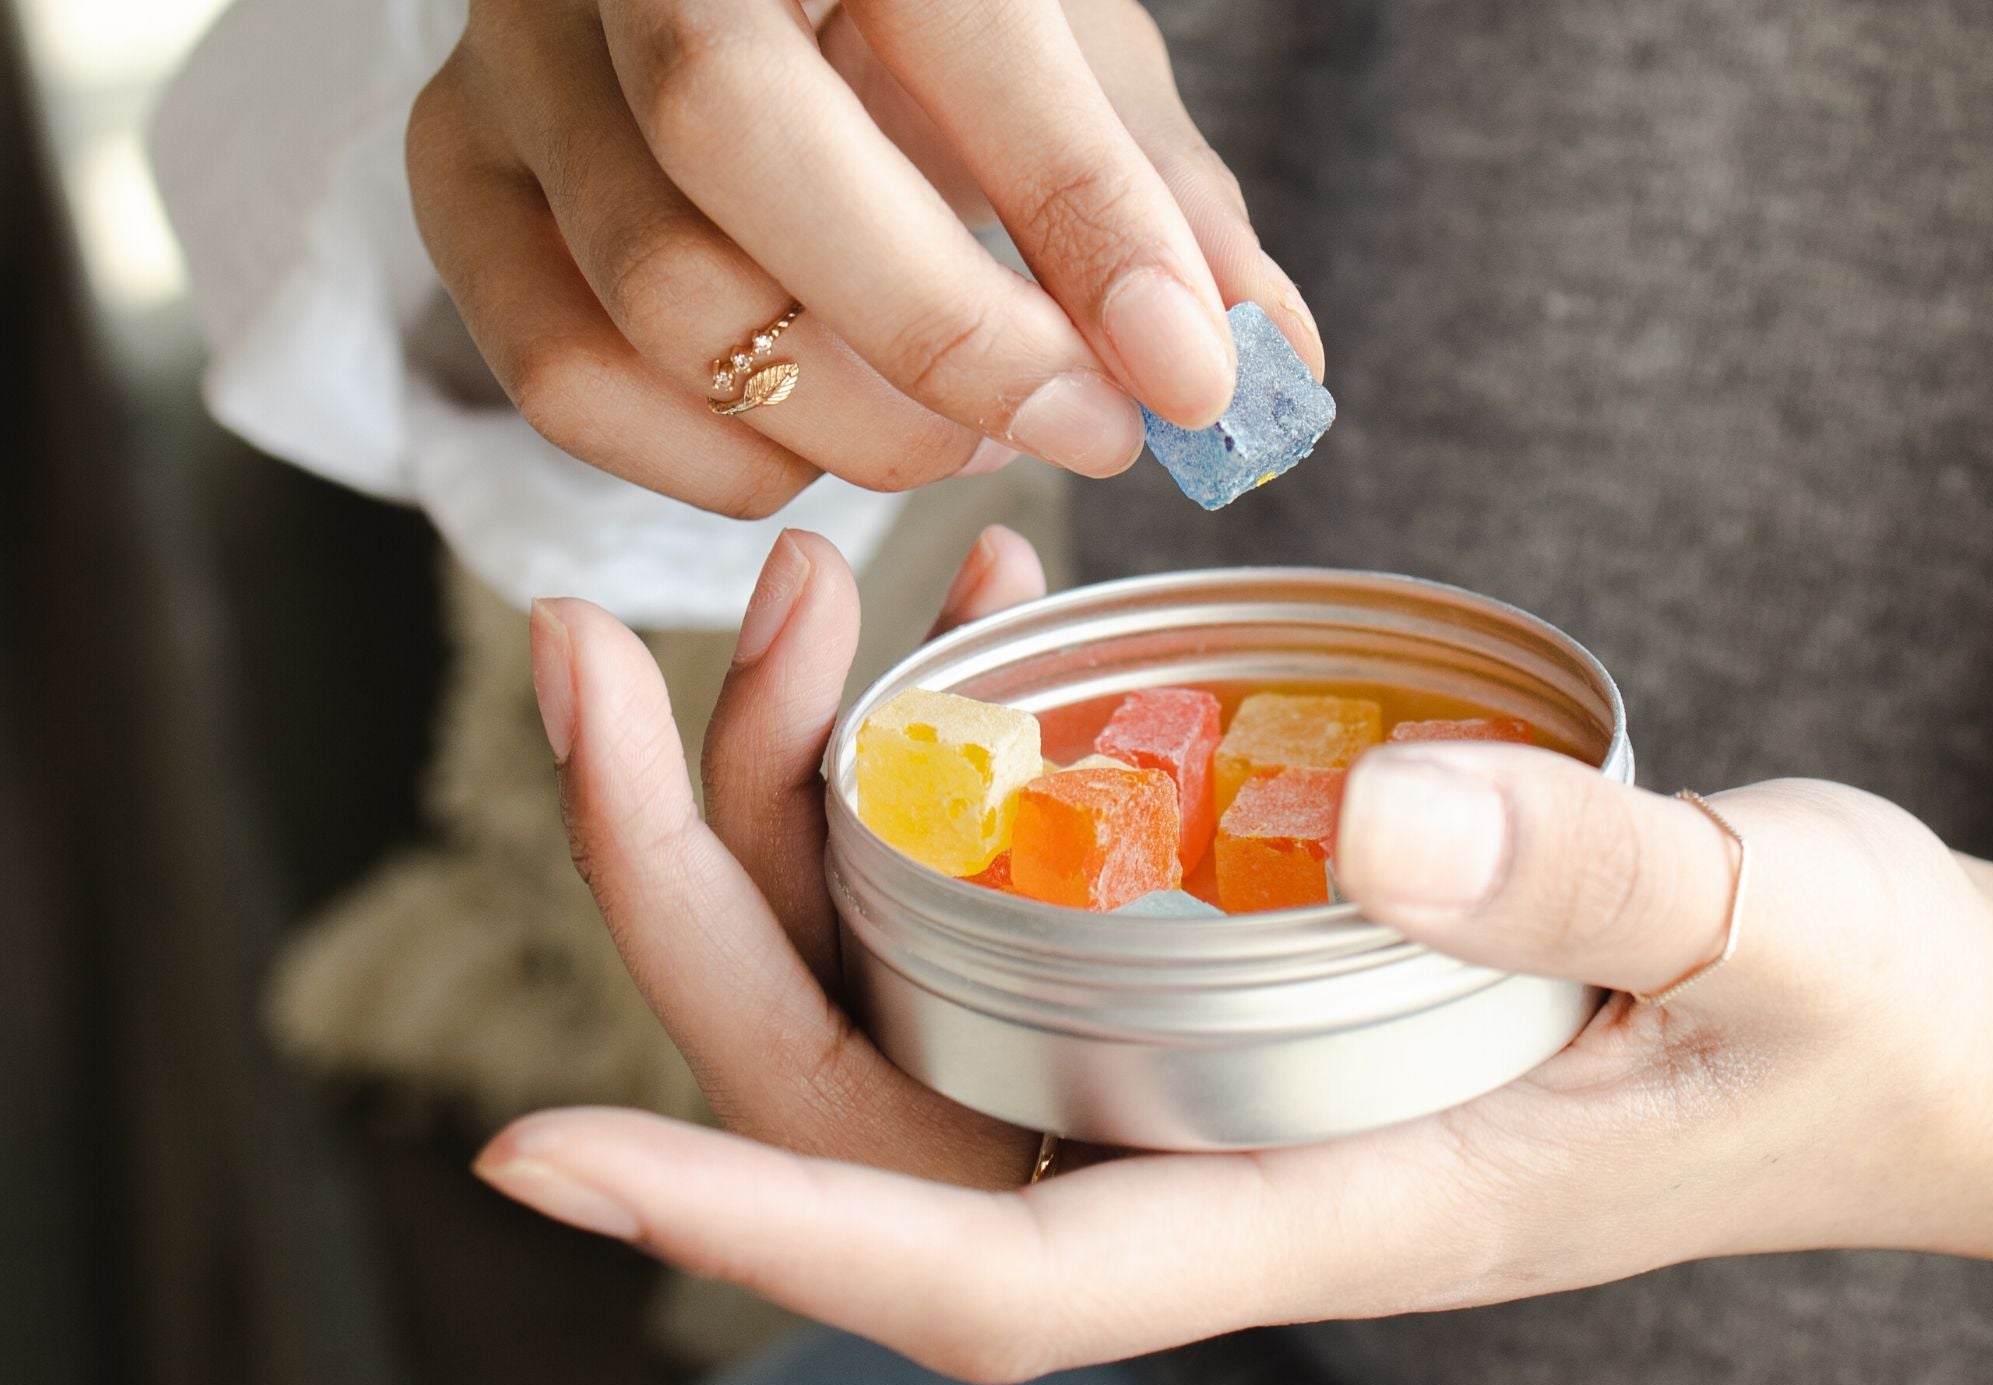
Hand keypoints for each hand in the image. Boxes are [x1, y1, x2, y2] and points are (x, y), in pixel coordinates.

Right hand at [409, 0, 1321, 514]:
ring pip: (652, 289)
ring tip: (975, 431)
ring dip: (851, 423)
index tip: (1194, 373)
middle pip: (737, 139)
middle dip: (946, 335)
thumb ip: (1160, 193)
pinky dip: (719, 461)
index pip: (956, 25)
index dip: (1084, 213)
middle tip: (1088, 430)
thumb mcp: (1065, 47)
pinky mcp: (457, 174)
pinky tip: (824, 445)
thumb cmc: (928, 10)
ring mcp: (515, 58)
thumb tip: (1264, 362)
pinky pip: (560, 375)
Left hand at [486, 533, 1992, 1383]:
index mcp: (1343, 1208)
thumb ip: (1596, 874)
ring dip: (804, 805)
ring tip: (808, 589)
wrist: (1919, 1040)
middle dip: (701, 898)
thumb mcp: (1776, 927)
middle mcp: (1239, 1164)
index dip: (759, 1222)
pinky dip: (958, 770)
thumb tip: (1369, 809)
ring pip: (918, 993)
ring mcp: (1230, 1081)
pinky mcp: (1249, 991)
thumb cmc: (1856, 1018)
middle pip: (876, 1098)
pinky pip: (1029, 912)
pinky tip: (998, 618)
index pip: (994, 1270)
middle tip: (615, 656)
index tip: (536, 1148)